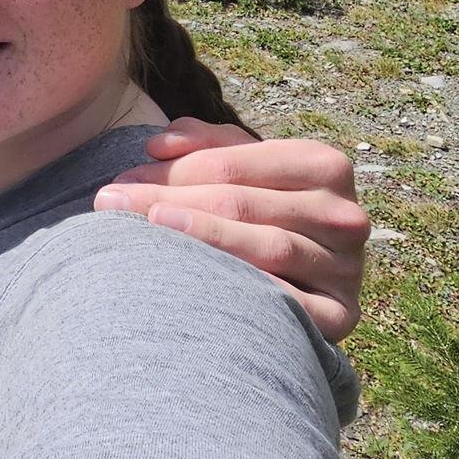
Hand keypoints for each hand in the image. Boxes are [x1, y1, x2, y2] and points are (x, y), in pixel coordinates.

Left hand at [94, 119, 368, 342]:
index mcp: (323, 166)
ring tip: (146, 233)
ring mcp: (347, 266)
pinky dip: (250, 292)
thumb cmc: (257, 213)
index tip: (119, 181)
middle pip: (241, 204)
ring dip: (200, 240)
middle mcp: (344, 214)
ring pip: (267, 247)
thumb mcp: (237, 168)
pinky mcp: (343, 314)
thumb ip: (202, 144)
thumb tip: (157, 146)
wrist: (303, 280)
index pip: (231, 166)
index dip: (171, 171)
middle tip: (110, 205)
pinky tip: (203, 285)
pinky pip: (294, 303)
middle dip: (168, 200)